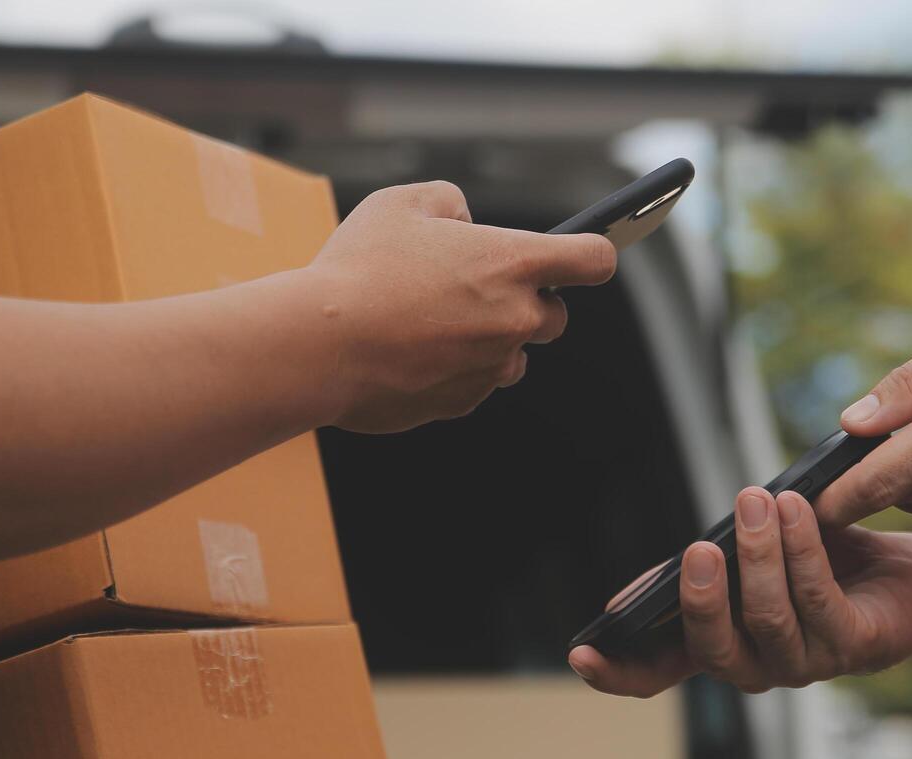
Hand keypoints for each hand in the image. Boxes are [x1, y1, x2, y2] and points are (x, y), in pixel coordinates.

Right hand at [307, 181, 616, 432]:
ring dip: (491, 341)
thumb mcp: (400, 204)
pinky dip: (453, 370)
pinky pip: (473, 384)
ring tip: (435, 323)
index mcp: (513, 263)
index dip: (590, 254)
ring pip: (512, 356)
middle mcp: (515, 319)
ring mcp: (491, 367)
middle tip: (478, 289)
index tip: (580, 254)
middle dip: (529, 303)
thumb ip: (448, 202)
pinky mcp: (462, 404)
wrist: (320, 346)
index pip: (592, 260)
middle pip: (555, 317)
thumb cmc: (358, 269)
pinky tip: (410, 352)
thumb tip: (463, 222)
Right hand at [568, 489, 911, 695]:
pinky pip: (819, 600)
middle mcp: (758, 667)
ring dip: (761, 557)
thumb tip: (670, 571)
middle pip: (714, 650)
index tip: (582, 653)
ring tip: (757, 502)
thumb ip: (713, 565)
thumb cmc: (827, 559)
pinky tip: (794, 511)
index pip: (658, 675)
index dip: (619, 673)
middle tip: (699, 549)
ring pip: (769, 619)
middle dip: (703, 598)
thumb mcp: (753, 556)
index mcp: (721, 646)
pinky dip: (802, 552)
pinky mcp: (856, 646)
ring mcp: (807, 663)